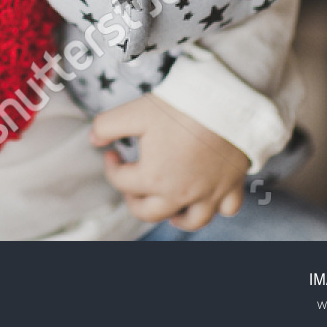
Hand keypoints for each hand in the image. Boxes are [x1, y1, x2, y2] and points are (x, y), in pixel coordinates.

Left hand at [90, 94, 247, 231]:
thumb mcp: (135, 112)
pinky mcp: (232, 185)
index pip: (121, 182)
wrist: (226, 105)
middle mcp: (181, 194)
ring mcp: (209, 193)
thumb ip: (107, 125)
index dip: (110, 167)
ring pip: (191, 221)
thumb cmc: (180, 108)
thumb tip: (94, 139)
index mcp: (154, 178)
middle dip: (134, 201)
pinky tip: (206, 197)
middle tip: (130, 185)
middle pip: (150, 212)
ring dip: (175, 216)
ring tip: (166, 206)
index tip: (111, 154)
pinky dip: (214, 208)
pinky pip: (226, 209)